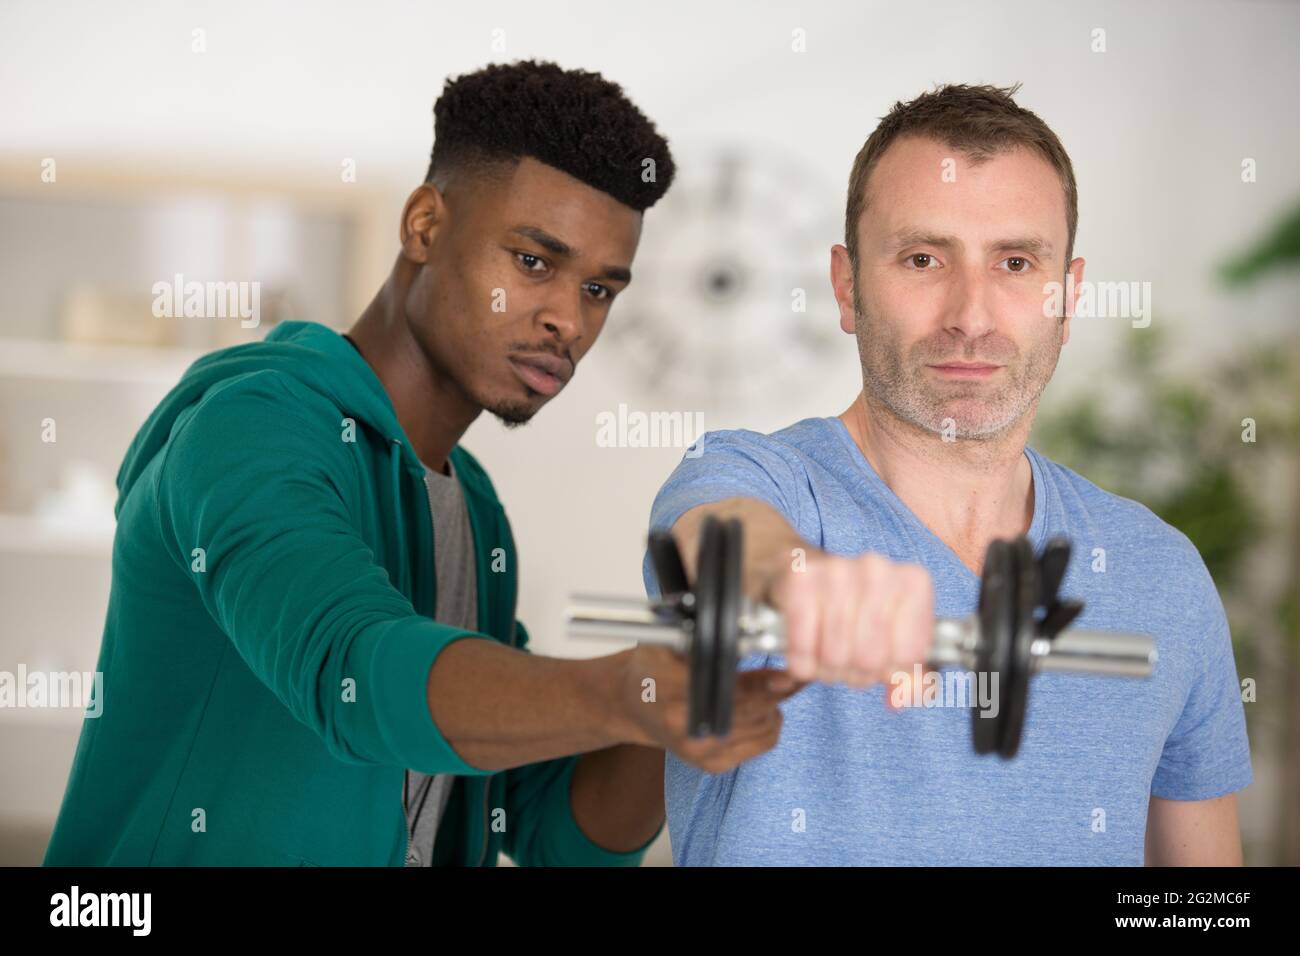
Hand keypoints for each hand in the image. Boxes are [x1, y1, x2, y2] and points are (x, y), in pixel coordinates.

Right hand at [615, 644, 804, 772]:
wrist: (633, 705)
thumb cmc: (651, 668)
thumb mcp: (670, 641)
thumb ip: (706, 639)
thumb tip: (750, 635)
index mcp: (675, 698)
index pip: (733, 692)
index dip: (766, 684)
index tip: (791, 674)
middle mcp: (689, 731)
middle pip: (755, 711)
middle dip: (779, 690)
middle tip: (797, 672)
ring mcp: (703, 753)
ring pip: (765, 726)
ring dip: (775, 703)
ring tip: (772, 685)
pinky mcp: (714, 765)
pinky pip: (763, 742)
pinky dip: (770, 722)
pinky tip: (762, 706)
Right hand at [764, 550, 934, 694]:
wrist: (813, 576)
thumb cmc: (861, 613)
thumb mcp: (899, 643)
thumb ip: (914, 678)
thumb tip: (899, 698)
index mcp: (912, 582)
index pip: (909, 656)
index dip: (891, 669)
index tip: (883, 656)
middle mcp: (877, 570)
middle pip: (870, 658)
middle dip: (857, 672)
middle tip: (851, 658)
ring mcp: (837, 571)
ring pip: (835, 656)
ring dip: (828, 669)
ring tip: (828, 653)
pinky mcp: (801, 580)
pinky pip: (802, 646)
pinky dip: (802, 661)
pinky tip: (807, 649)